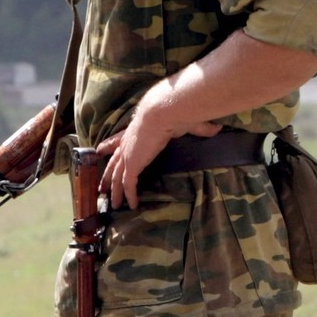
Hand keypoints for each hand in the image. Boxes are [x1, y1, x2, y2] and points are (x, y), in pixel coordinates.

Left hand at [97, 81, 220, 209]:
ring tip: (112, 201)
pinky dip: (129, 195)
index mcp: (135, 130)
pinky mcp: (131, 165)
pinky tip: (131, 205)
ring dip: (114, 190)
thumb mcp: (186, 121)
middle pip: (113, 162)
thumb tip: (216, 128)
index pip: (119, 140)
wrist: (163, 112)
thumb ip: (200, 127)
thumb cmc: (173, 113)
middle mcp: (128, 143)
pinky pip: (128, 184)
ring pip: (117, 177)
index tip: (100, 150)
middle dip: (106, 174)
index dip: (109, 146)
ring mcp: (128, 155)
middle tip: (102, 185)